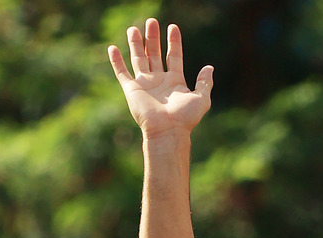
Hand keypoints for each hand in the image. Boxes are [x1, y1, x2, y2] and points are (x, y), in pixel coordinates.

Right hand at [108, 18, 212, 136]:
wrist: (168, 130)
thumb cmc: (186, 118)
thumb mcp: (201, 98)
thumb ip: (204, 82)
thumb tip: (210, 67)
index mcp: (175, 81)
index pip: (173, 56)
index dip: (173, 42)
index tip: (173, 27)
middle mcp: (159, 81)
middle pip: (155, 54)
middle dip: (153, 38)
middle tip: (151, 22)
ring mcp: (144, 84)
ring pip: (139, 59)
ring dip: (136, 44)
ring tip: (134, 28)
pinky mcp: (131, 90)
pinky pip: (121, 72)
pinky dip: (116, 61)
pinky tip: (112, 48)